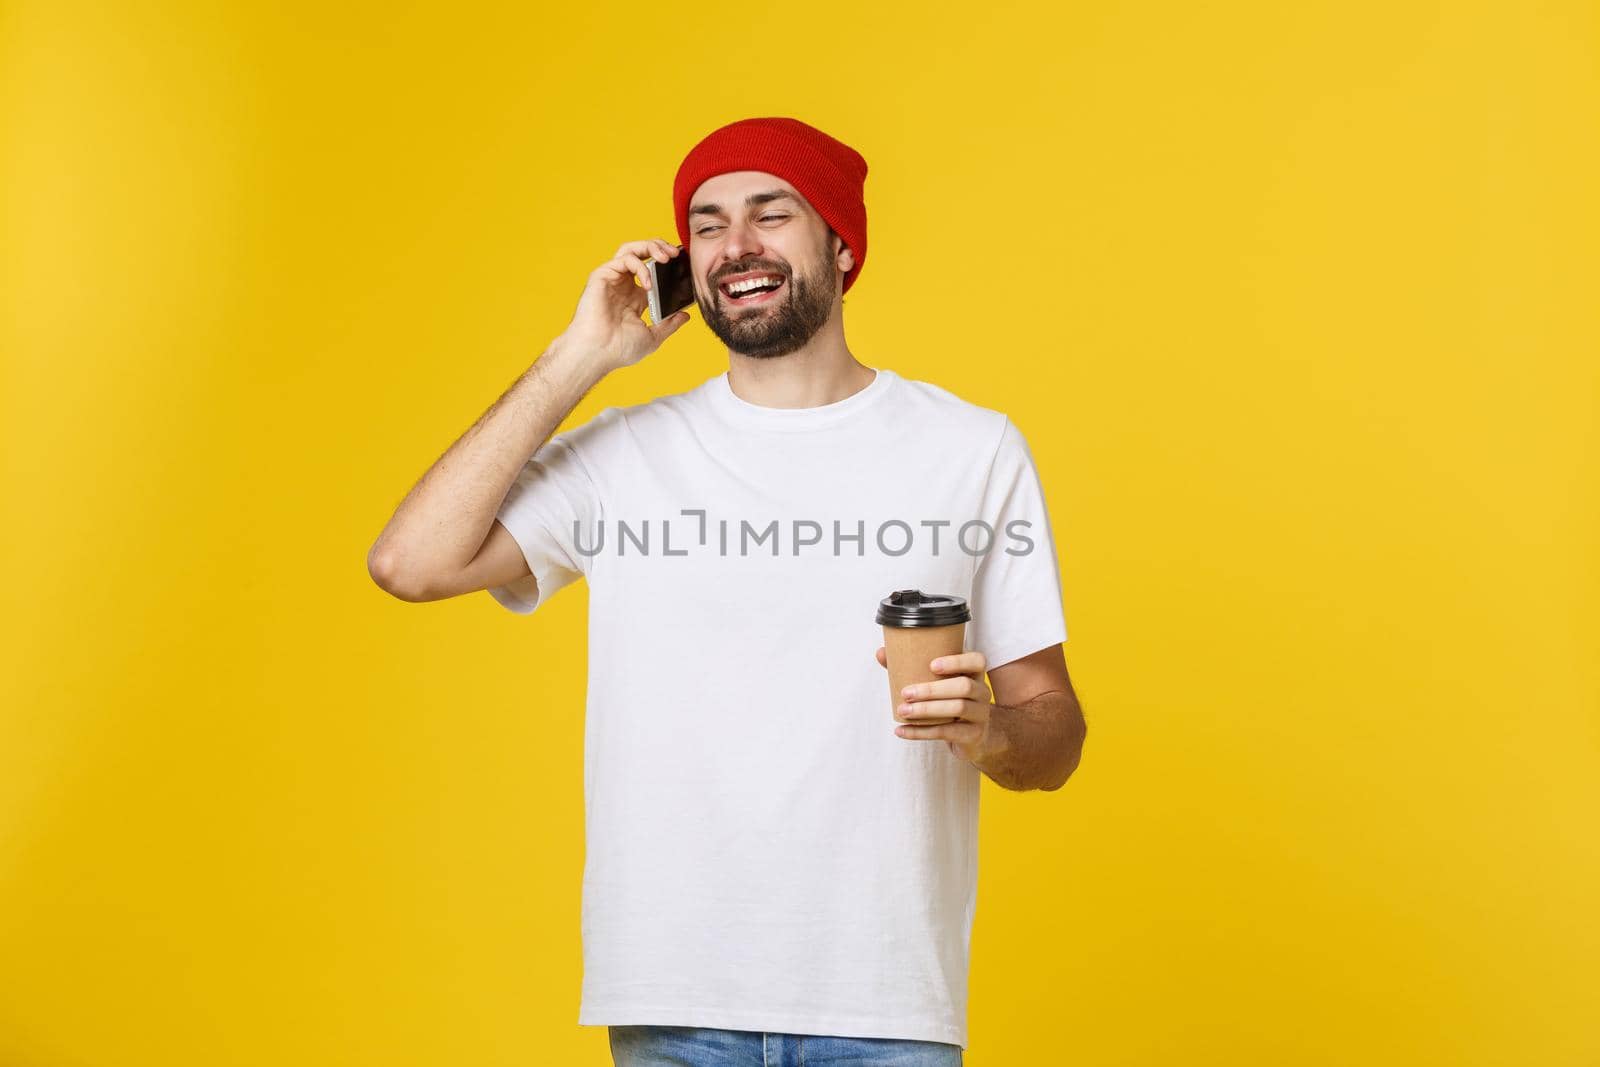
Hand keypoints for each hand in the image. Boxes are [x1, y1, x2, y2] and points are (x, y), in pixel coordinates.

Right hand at [559, 238, 691, 372]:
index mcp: (635, 298)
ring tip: (666, 256)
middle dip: (660, 248)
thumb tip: (685, 316)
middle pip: (642, 253)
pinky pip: (625, 259)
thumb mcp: (652, 337)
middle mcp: (624, 285)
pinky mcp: (602, 275)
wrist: (598, 352)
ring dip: (651, 246)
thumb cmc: (619, 349)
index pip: (654, 272)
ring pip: (632, 250)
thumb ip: (669, 324)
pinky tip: (649, 283)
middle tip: (676, 253)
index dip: (669, 266)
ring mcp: (613, 279)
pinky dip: (641, 266)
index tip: (685, 266)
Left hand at [873, 647, 996, 763]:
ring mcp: (980, 714)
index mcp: (975, 674)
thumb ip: (911, 666)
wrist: (974, 736)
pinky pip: (947, 733)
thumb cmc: (950, 701)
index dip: (956, 662)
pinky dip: (921, 732)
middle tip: (905, 693)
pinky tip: (901, 730)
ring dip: (926, 710)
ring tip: (902, 711)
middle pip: (964, 686)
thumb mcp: (938, 683)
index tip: (931, 665)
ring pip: (958, 708)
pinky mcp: (973, 735)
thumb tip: (881, 652)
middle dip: (932, 690)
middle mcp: (982, 692)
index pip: (977, 661)